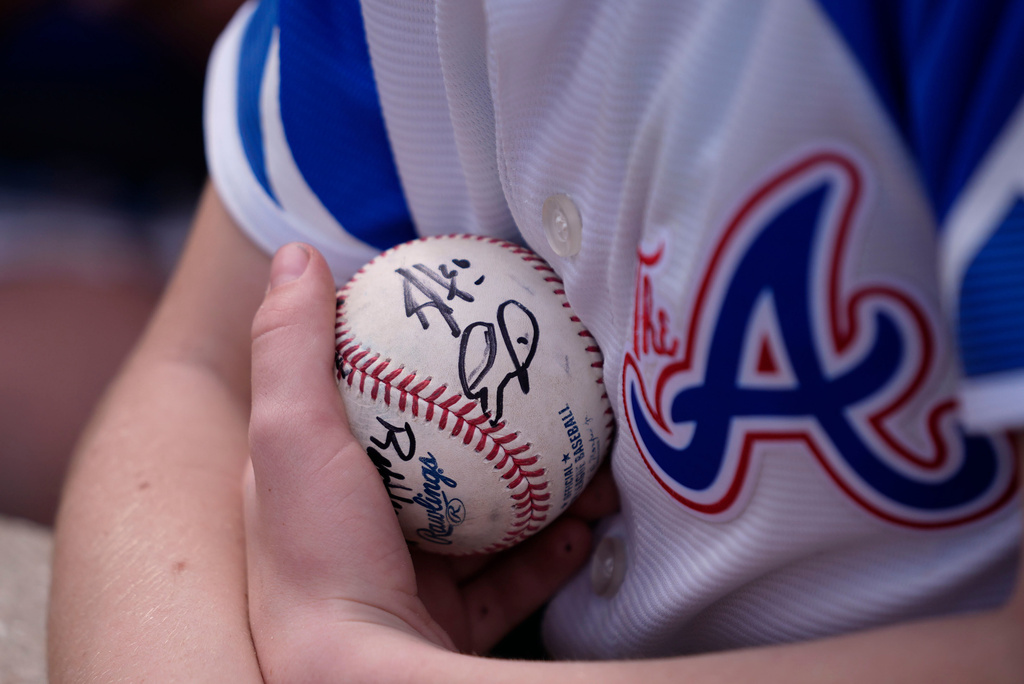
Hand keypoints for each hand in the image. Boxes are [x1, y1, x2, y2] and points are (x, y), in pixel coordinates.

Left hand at [244, 243, 616, 679]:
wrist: (352, 680)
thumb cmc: (318, 555)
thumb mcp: (293, 434)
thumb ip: (292, 346)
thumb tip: (300, 254)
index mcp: (322, 476)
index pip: (373, 398)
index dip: (417, 360)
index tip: (473, 328)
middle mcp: (362, 527)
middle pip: (445, 460)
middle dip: (502, 429)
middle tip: (550, 400)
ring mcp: (407, 579)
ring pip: (489, 518)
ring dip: (544, 490)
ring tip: (592, 465)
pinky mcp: (448, 626)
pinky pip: (514, 581)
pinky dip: (552, 553)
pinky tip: (584, 528)